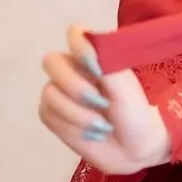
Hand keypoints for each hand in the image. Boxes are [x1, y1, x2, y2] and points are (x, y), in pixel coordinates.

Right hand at [39, 27, 172, 173]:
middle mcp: (73, 69)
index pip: (74, 33)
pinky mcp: (52, 115)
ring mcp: (60, 92)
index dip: (79, 46)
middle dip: (75, 87)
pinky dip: (71, 127)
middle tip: (101, 103)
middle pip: (51, 62)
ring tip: (103, 126)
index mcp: (93, 55)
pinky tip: (91, 133)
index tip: (97, 68)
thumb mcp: (125, 84)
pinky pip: (47, 114)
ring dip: (78, 115)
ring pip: (50, 94)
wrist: (134, 147)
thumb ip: (105, 60)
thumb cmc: (134, 110)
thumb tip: (85, 44)